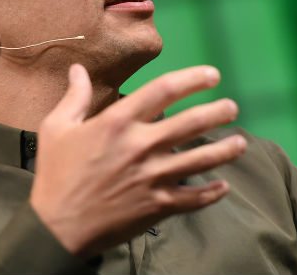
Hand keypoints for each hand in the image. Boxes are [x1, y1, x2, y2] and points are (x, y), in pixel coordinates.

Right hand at [29, 64, 246, 256]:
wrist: (56, 228)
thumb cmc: (56, 174)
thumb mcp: (56, 128)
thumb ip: (75, 97)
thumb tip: (78, 69)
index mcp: (118, 122)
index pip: (165, 90)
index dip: (193, 79)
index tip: (213, 75)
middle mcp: (141, 146)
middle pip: (191, 122)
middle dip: (218, 112)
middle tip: (232, 107)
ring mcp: (153, 177)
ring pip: (201, 159)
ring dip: (226, 150)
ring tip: (241, 143)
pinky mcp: (158, 205)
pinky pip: (194, 197)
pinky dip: (212, 192)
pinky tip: (223, 186)